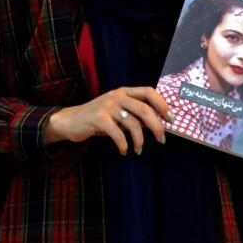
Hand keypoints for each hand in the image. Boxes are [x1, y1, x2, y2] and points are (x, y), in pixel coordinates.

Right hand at [44, 87, 174, 155]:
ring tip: (139, 150)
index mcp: (124, 91)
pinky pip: (118, 134)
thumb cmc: (99, 118)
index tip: (171, 118)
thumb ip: (135, 115)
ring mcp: (108, 106)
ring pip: (133, 124)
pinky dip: (124, 145)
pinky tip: (124, 151)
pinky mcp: (99, 118)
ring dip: (140, 140)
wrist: (71, 120)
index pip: (149, 91)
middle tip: (162, 139)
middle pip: (145, 109)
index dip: (162, 104)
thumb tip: (158, 123)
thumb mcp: (118, 112)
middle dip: (157, 126)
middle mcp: (117, 95)